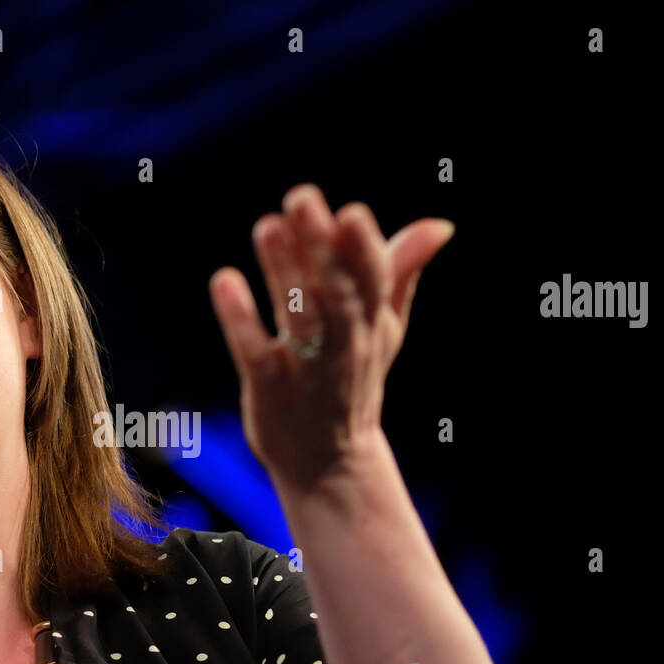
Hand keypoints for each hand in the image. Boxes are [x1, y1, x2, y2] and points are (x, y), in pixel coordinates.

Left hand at [208, 183, 454, 494]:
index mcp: (371, 324)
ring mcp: (308, 370)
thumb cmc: (353, 381)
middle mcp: (344, 346)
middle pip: (337, 293)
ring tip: (266, 226)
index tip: (351, 212)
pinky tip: (224, 282)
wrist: (331, 465)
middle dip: (321, 247)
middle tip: (301, 197)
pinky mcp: (270, 390)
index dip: (365, 249)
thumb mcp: (383, 328)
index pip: (374, 282)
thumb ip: (401, 272)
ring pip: (299, 318)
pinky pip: (258, 353)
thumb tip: (440, 225)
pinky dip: (242, 319)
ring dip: (283, 272)